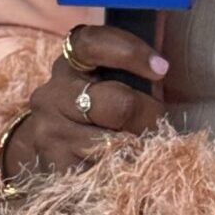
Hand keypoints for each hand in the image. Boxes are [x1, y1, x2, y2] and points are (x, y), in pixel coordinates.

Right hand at [0, 25, 167, 190]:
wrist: (57, 150)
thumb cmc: (102, 109)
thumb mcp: (114, 82)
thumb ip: (135, 74)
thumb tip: (166, 74)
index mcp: (71, 62)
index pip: (93, 43)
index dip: (130, 52)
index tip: (161, 69)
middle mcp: (53, 92)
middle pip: (118, 103)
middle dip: (149, 115)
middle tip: (158, 124)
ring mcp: (48, 129)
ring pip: (114, 142)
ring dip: (138, 148)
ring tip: (139, 149)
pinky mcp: (53, 163)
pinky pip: (103, 169)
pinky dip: (121, 170)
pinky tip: (120, 167)